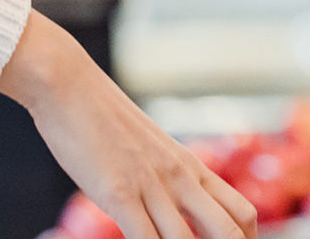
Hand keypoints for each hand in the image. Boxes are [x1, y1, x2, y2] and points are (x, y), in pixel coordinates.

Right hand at [0, 12, 256, 238]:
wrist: (68, 85)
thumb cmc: (100, 116)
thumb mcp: (148, 147)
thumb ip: (164, 175)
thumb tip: (168, 203)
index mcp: (190, 166)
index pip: (241, 212)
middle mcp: (179, 178)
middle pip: (229, 231)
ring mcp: (151, 186)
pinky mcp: (118, 193)